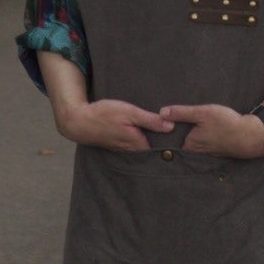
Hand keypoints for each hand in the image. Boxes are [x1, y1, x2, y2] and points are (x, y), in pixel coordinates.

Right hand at [56, 99, 172, 151]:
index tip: (183, 139)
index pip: (161, 148)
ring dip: (153, 142)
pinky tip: (146, 133)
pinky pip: (135, 145)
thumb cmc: (105, 114)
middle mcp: (132, 150)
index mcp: (138, 144)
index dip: (171, 143)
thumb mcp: (130, 112)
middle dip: (164, 144)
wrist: (80, 121)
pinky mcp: (119, 145)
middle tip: (180, 137)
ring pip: (144, 147)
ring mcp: (124, 149)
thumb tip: (171, 126)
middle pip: (153, 149)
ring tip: (168, 135)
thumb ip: (150, 120)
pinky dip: (141, 140)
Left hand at [159, 104, 263, 158]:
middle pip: (178, 145)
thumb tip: (160, 112)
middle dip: (171, 139)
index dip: (161, 137)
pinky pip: (199, 147)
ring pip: (189, 146)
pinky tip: (197, 133)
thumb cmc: (226, 123)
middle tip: (159, 129)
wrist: (251, 135)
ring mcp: (205, 154)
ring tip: (174, 130)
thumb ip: (182, 113)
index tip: (151, 132)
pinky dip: (196, 141)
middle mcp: (195, 153)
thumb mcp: (203, 113)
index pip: (169, 143)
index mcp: (189, 145)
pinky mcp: (214, 151)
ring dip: (184, 140)